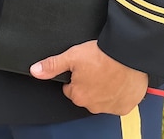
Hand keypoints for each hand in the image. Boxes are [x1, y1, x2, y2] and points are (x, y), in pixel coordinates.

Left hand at [30, 40, 147, 115]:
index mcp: (78, 95)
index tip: (84, 67)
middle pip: (86, 94)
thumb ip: (52, 65)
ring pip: (102, 98)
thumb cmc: (102, 54)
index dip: (76, 76)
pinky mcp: (125, 106)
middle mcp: (93, 106)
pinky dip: (119, 93)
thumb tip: (35, 70)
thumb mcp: (72, 55)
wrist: (128, 54)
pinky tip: (119, 79)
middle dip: (90, 83)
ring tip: (109, 71)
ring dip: (104, 88)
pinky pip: (119, 102)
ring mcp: (110, 108)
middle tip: (97, 67)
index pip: (71, 88)